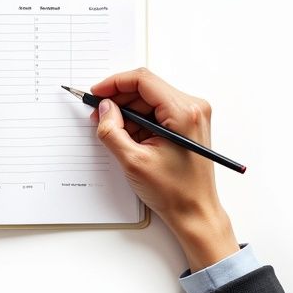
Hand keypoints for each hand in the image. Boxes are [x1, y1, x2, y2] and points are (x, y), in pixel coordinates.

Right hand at [91, 68, 238, 270]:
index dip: (114, 84)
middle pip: (145, 88)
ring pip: (149, 99)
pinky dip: (139, 120)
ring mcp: (192, 115)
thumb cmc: (174, 192)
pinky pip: (157, 111)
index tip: (96, 94)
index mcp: (183, 112)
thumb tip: (104, 109)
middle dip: (118, 100)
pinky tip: (129, 138)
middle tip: (98, 116)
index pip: (143, 80)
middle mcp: (192, 108)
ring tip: (113, 132)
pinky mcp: (187, 124)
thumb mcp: (133, 161)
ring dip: (128, 112)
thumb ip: (112, 131)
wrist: (196, 212)